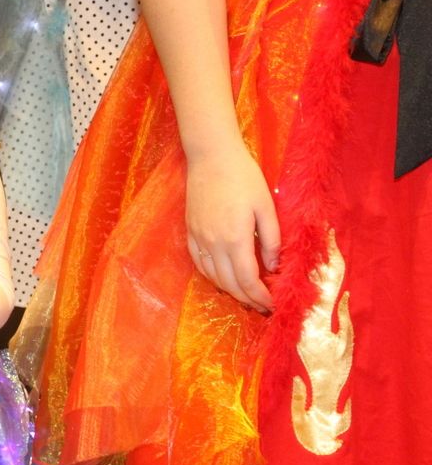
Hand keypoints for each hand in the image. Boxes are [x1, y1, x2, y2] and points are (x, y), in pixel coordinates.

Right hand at [185, 145, 279, 312]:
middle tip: (262, 306)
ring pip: (213, 277)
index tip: (273, 304)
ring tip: (245, 296)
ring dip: (230, 291)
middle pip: (229, 284)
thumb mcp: (266, 207)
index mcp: (235, 238)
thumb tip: (273, 267)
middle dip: (247, 299)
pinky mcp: (190, 232)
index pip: (248, 280)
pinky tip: (223, 279)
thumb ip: (271, 240)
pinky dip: (212, 277)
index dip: (261, 296)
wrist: (211, 157)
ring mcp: (199, 239)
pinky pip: (199, 264)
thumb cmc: (244, 177)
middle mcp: (213, 244)